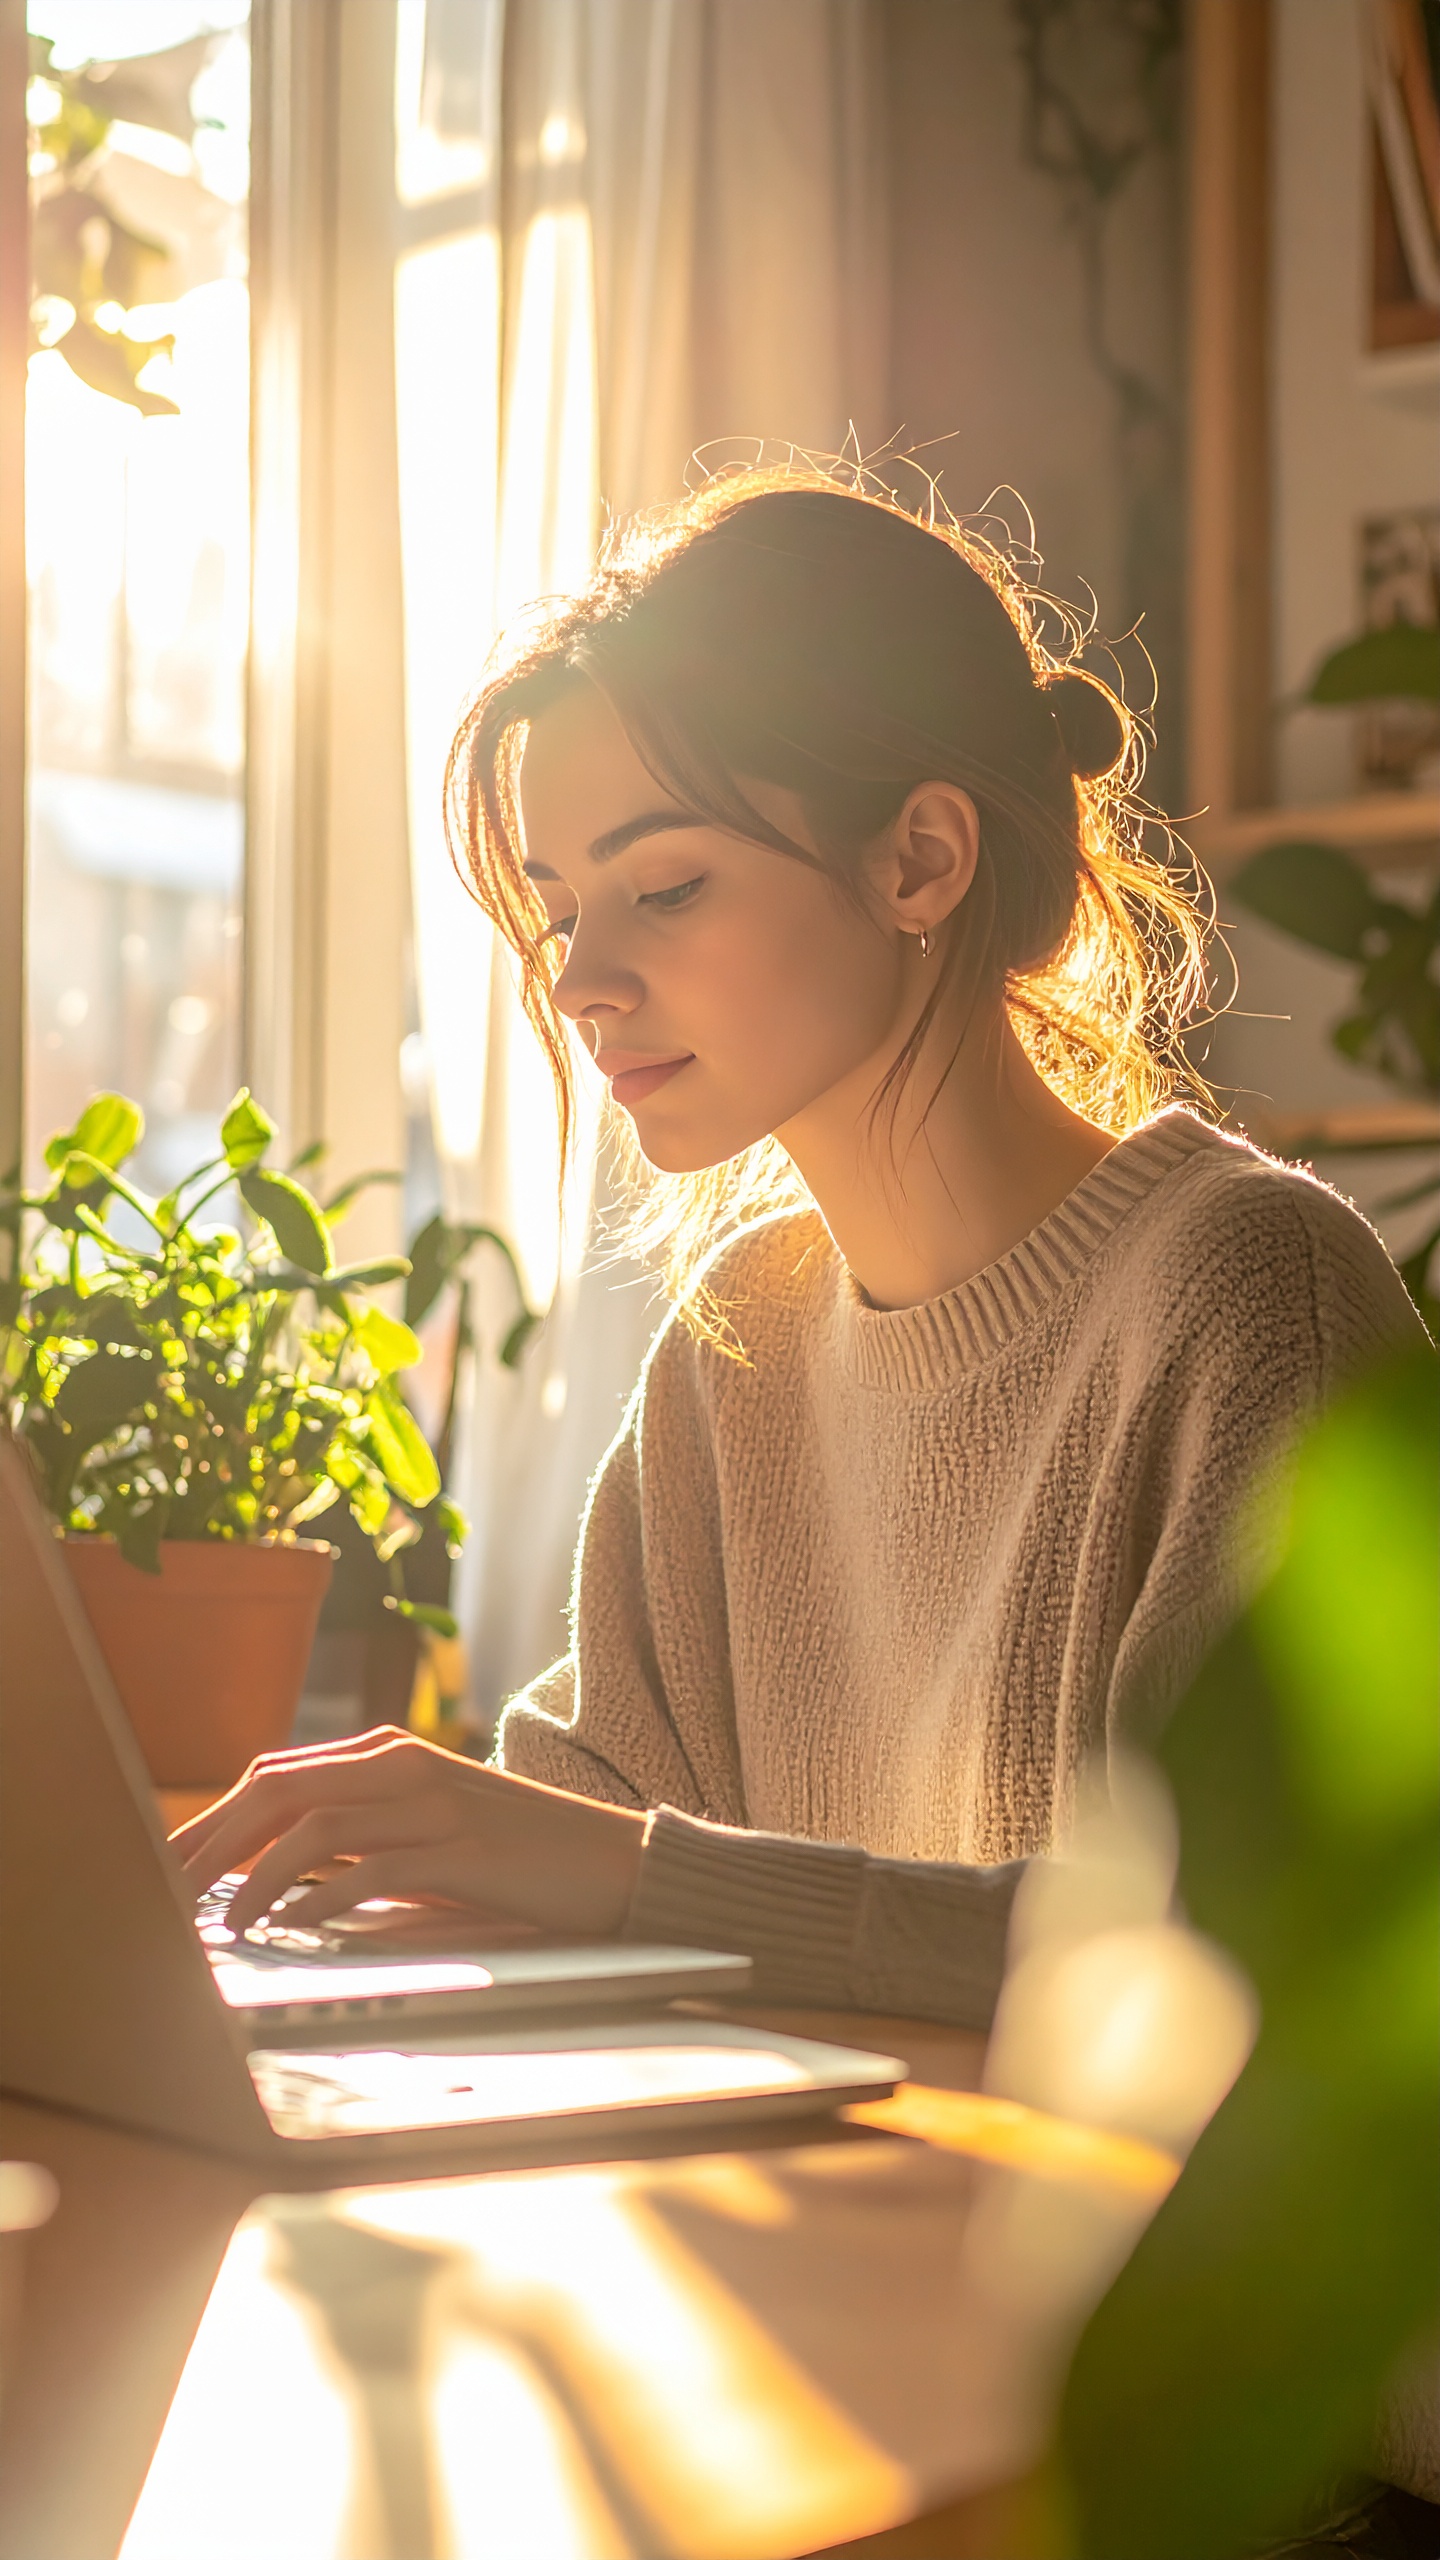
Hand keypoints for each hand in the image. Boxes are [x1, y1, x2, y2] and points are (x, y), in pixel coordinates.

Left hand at [171, 1726, 646, 1939]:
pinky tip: (295, 1926)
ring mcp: (432, 1800)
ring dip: (255, 1877)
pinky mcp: (460, 1846)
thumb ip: (360, 1838)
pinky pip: (369, 1866)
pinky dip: (320, 1897)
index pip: (274, 1776)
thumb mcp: (428, 1834)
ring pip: (312, 1824)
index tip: (168, 1866)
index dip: (212, 1821)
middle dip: (210, 1843)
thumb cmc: (516, 1856)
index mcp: (388, 1754)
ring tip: (223, 1925)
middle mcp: (402, 1764)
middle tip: (165, 1893)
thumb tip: (272, 1874)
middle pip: (276, 1789)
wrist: (615, 1861)